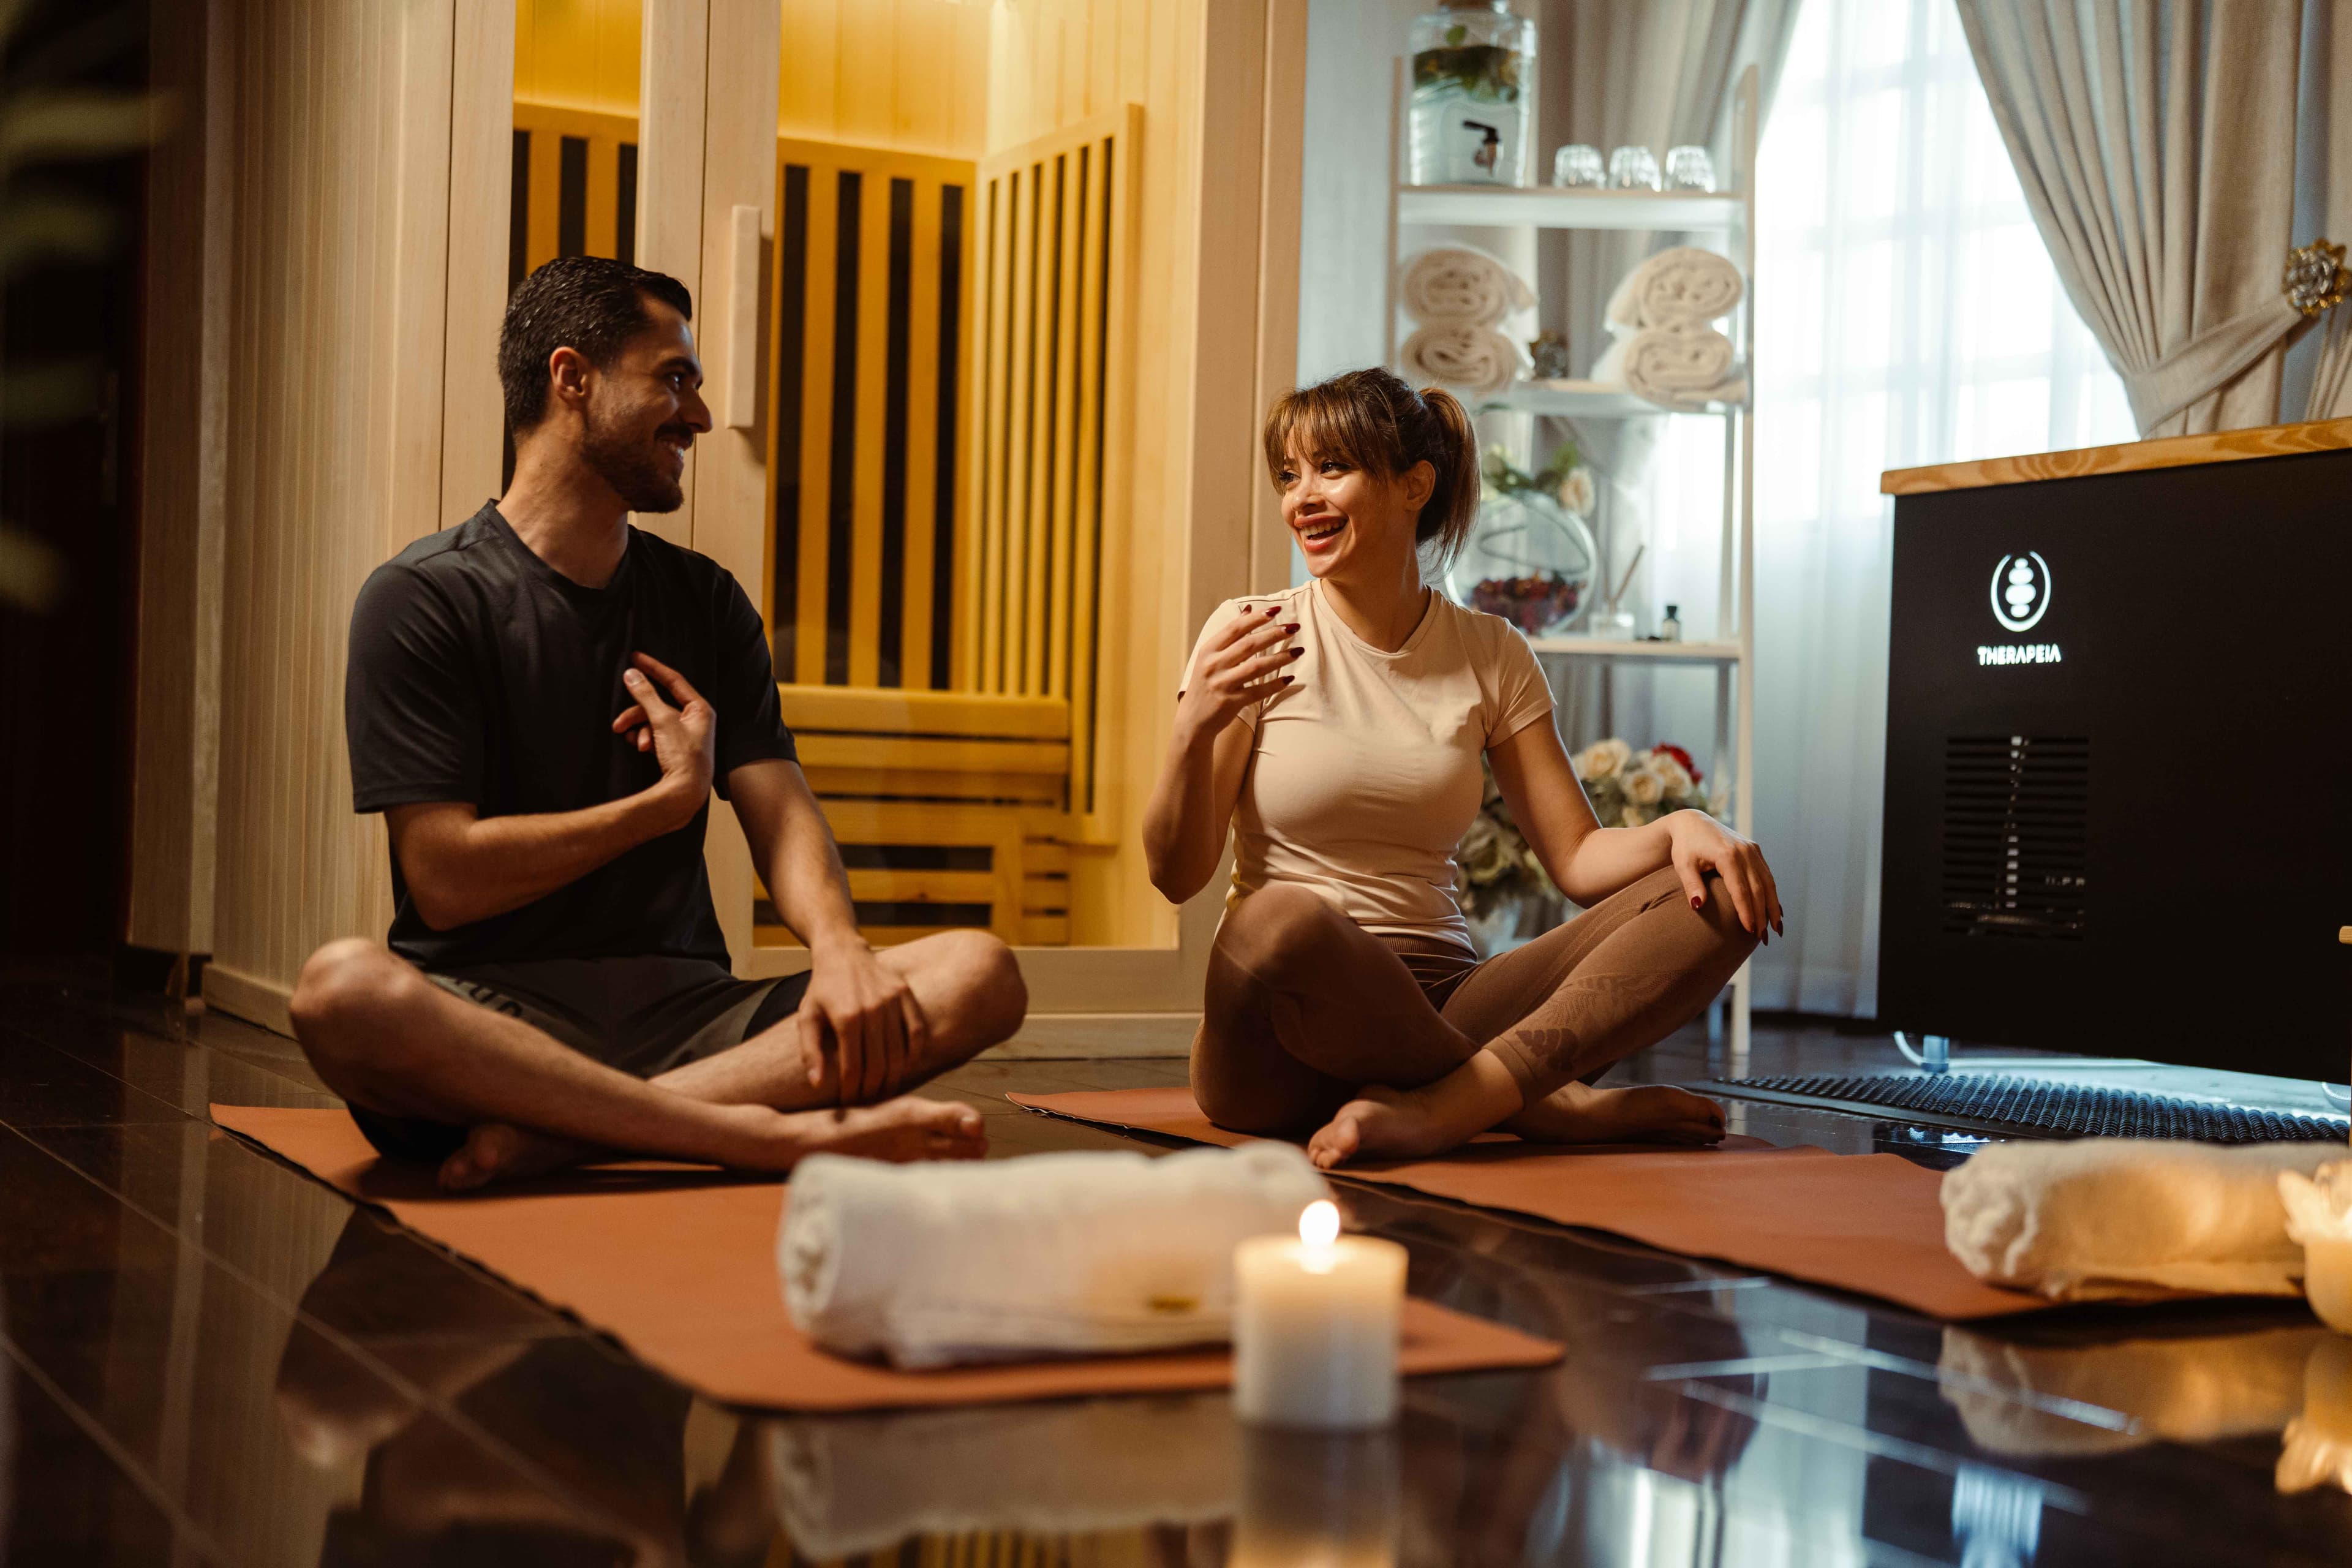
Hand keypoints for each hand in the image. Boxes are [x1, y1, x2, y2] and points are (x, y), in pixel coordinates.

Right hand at [612, 651, 714, 824]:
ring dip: (639, 729)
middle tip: (619, 722)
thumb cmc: (683, 757)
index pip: (674, 680)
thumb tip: (632, 674)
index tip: (635, 657)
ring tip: (634, 742)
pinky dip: (643, 739)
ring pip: (652, 720)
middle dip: (637, 714)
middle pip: (658, 704)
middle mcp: (694, 719)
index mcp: (699, 709)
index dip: (653, 668)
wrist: (684, 793)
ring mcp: (684, 735)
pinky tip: (639, 747)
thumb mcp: (662, 721)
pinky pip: (653, 735)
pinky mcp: (674, 748)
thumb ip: (646, 695)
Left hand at [797, 939, 930, 1104]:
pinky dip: (914, 1053)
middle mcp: (871, 1009)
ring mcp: (891, 1001)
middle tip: (869, 1102)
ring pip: (899, 1052)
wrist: (843, 952)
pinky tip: (906, 1067)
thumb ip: (810, 1051)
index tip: (850, 1104)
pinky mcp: (905, 994)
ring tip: (886, 1091)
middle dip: (873, 1089)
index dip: (852, 1090)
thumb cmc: (822, 989)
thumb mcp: (807, 1017)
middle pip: (878, 1063)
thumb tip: (817, 1084)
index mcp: (845, 1018)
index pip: (853, 1067)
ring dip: (893, 1077)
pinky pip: (916, 1031)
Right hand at [1173, 604, 1301, 745]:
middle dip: (1273, 634)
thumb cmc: (1206, 683)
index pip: (1235, 628)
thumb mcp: (1211, 657)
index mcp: (1208, 650)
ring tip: (1298, 651)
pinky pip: (1257, 692)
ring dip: (1280, 658)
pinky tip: (1290, 678)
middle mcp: (1213, 665)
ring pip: (1256, 667)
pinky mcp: (1230, 703)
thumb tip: (1249, 609)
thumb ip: (1230, 634)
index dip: (1256, 618)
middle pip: (1249, 645)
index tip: (1277, 610)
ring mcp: (1221, 684)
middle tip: (1294, 628)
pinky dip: (1274, 685)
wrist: (1193, 720)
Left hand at [1664, 811, 1783, 940]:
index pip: (1741, 890)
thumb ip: (1691, 884)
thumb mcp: (1683, 865)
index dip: (1747, 912)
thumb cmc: (1685, 847)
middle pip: (1758, 889)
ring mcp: (1752, 849)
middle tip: (1763, 938)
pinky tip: (1775, 910)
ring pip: (1767, 882)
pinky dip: (1771, 893)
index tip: (1750, 931)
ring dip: (1773, 907)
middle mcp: (1744, 851)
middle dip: (1762, 915)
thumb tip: (1697, 906)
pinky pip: (1766, 874)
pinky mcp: (1755, 849)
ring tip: (1776, 929)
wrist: (1692, 822)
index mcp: (1727, 855)